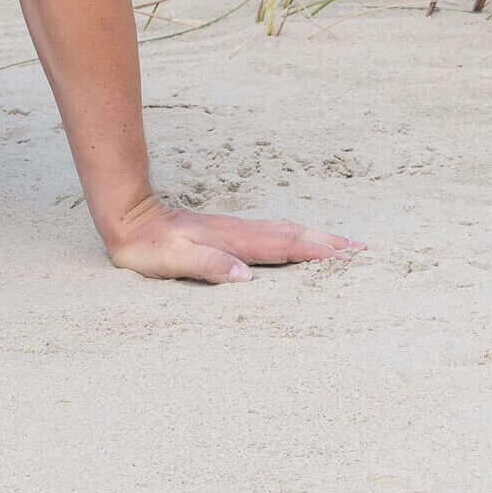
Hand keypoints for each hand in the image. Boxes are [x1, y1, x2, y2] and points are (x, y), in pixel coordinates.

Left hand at [105, 198, 361, 283]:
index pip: (283, 246)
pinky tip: (300, 242)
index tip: (349, 256)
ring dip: (317, 238)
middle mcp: (239, 232)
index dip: (316, 251)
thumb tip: (245, 276)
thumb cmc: (146, 246)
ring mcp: (234, 230)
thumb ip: (207, 265)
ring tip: (345, 246)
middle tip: (364, 251)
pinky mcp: (227, 232)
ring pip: (284, 232)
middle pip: (292, 235)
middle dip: (329, 242)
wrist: (127, 216)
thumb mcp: (172, 260)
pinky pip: (271, 235)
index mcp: (232, 241)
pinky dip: (295, 237)